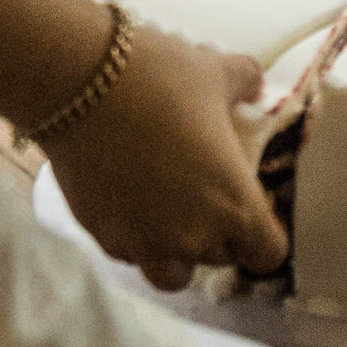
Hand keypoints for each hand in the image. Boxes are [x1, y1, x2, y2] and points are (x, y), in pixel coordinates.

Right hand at [41, 25, 286, 289]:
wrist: (78, 84)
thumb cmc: (161, 79)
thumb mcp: (217, 73)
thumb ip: (247, 83)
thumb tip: (256, 87)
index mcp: (235, 205)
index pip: (268, 253)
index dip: (265, 235)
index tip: (256, 209)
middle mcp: (193, 238)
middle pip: (222, 259)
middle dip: (221, 235)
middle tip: (209, 195)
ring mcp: (143, 243)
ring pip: (173, 273)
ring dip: (177, 252)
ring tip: (170, 212)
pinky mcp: (102, 236)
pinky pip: (130, 254)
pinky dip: (135, 238)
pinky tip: (129, 201)